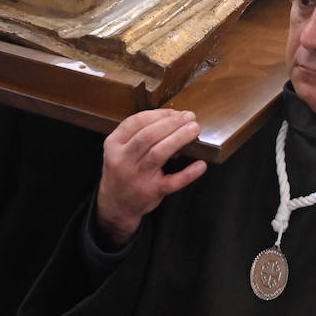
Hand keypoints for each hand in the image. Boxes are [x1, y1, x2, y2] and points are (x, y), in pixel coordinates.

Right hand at [97, 109, 206, 244]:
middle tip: (190, 117)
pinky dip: (188, 173)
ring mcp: (137, 177)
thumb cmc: (123, 170)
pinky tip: (201, 164)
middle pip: (148, 136)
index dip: (158, 114)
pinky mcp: (151, 192)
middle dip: (171, 123)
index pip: (135, 123)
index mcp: (114, 145)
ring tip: (194, 130)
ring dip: (178, 139)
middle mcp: (122, 160)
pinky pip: (172, 182)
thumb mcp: (120, 150)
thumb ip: (139, 135)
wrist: (116, 204)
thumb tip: (174, 122)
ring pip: (158, 154)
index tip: (175, 112)